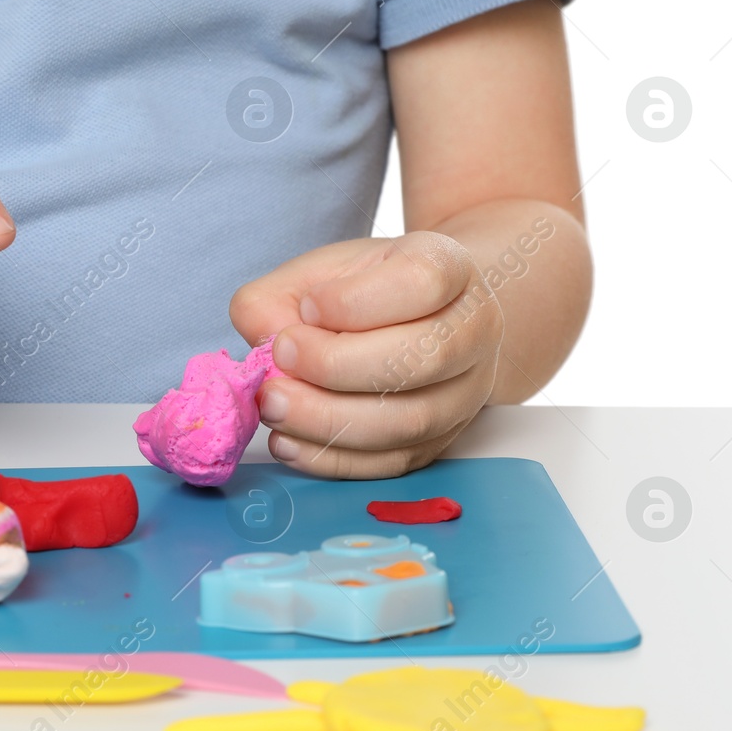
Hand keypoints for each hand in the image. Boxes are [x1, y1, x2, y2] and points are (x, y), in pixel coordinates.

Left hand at [229, 232, 502, 478]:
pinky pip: (390, 463)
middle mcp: (471, 332)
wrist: (424, 324)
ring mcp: (463, 394)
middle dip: (334, 366)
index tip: (307, 307)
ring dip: (327, 420)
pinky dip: (332, 458)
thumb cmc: (366, 291)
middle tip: (278, 361)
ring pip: (407, 421)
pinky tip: (288, 440)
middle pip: (420, 358)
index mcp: (447, 268)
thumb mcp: (320, 272)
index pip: (421, 281)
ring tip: (273, 404)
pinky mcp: (438, 443)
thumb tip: (260, 337)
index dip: (356, 302)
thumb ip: (277, 296)